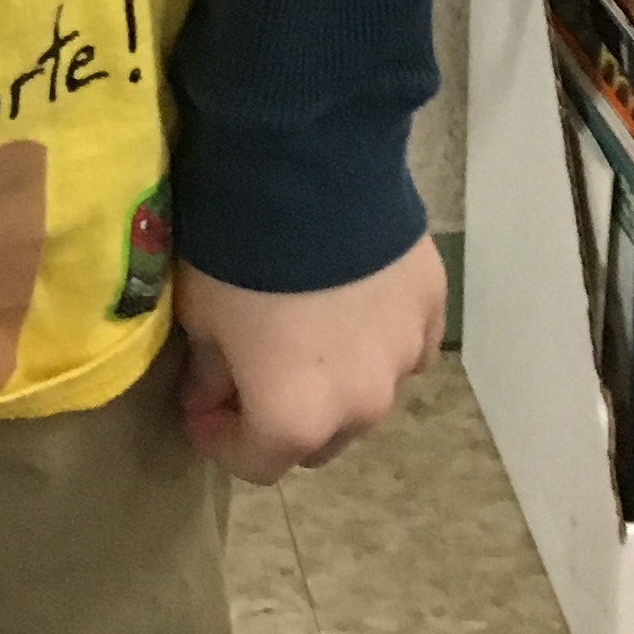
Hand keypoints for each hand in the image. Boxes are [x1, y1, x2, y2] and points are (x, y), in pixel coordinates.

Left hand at [172, 232, 446, 483]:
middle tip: (255, 363)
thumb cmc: (237, 253)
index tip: (202, 401)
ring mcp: (405, 359)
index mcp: (296, 420)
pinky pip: (401, 343)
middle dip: (283, 413)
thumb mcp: (200, 315)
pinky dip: (375, 334)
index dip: (221, 436)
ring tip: (308, 320)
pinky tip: (351, 292)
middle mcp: (360, 408)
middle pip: (318, 437)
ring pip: (365, 391)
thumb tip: (220, 390)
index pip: (256, 464)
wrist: (309, 170)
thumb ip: (212, 371)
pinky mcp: (433, 310)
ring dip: (335, 374)